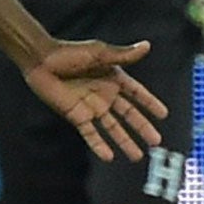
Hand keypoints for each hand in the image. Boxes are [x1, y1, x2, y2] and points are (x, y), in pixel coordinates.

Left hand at [21, 39, 166, 161]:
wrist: (40, 60)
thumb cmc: (68, 52)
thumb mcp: (99, 52)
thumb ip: (122, 55)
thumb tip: (146, 46)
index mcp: (112, 78)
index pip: (136, 94)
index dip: (149, 103)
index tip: (163, 115)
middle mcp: (104, 94)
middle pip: (128, 115)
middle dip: (141, 128)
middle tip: (156, 142)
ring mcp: (91, 106)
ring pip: (112, 128)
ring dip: (124, 141)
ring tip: (137, 156)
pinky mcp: (76, 115)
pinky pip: (90, 133)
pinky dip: (99, 145)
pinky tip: (109, 157)